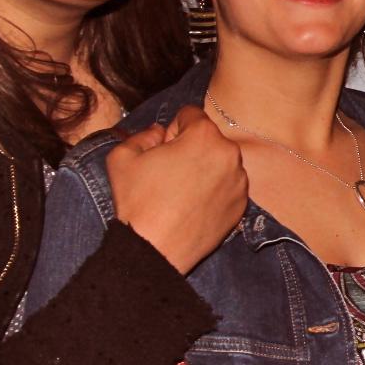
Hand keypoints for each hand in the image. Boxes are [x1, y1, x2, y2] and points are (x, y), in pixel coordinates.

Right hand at [109, 105, 247, 274]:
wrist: (154, 250)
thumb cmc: (138, 202)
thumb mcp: (123, 157)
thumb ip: (142, 134)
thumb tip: (158, 131)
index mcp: (205, 136)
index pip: (190, 114)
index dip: (171, 129)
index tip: (162, 149)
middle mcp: (230, 155)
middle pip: (208, 138)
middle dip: (190, 148)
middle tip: (169, 172)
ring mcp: (239, 182)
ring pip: (219, 162)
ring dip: (203, 169)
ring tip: (180, 192)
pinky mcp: (241, 206)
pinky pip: (227, 186)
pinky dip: (213, 190)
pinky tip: (192, 206)